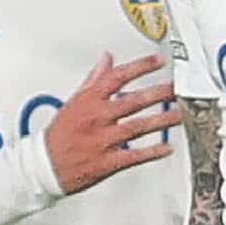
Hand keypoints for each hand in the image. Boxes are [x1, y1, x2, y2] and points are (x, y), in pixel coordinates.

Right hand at [45, 53, 178, 193]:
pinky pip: (134, 155)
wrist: (44, 166)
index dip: (140, 67)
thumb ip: (94, 80)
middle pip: (133, 101)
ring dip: (162, 120)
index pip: (117, 77)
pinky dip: (152, 152)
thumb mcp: (74, 102)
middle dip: (159, 93)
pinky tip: (168, 148)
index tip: (160, 61)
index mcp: (89, 101)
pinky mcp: (107, 162)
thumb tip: (107, 58)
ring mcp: (103, 140)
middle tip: (179, 88)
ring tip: (181, 115)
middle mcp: (97, 118)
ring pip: (138, 126)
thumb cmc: (59, 134)